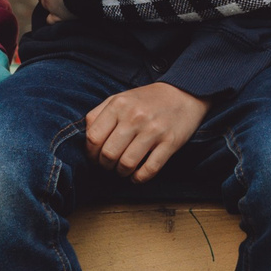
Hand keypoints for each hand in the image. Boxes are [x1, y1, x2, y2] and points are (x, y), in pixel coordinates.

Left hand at [83, 83, 206, 181]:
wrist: (184, 92)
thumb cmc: (147, 100)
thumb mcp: (120, 98)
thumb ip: (100, 115)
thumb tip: (86, 140)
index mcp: (118, 104)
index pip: (93, 137)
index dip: (91, 153)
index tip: (96, 157)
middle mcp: (135, 117)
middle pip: (108, 154)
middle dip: (106, 166)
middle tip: (110, 165)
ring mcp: (154, 130)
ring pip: (127, 164)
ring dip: (122, 173)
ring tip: (124, 170)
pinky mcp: (170, 142)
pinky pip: (150, 169)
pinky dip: (140, 178)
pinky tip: (137, 176)